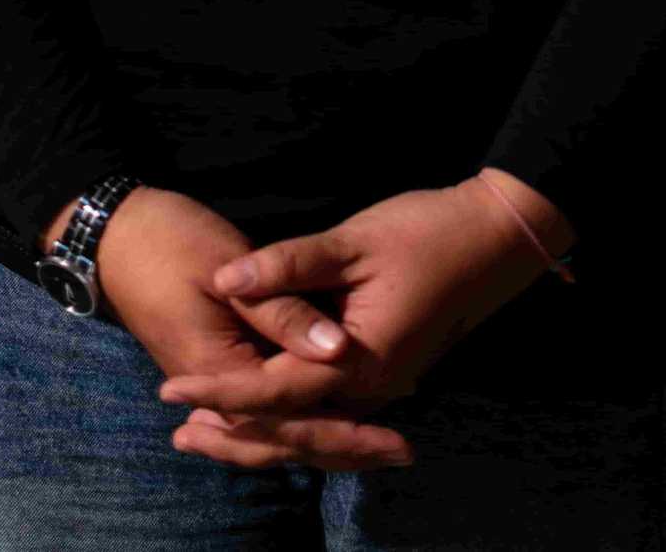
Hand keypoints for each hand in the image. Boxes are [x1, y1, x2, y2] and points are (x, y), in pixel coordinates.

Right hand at [41, 186, 412, 473]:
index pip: (291, 418)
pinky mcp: (212, 362)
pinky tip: (320, 416)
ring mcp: (211, 378)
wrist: (113, 234)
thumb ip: (282, 312)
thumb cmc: (168, 242)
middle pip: (284, 435)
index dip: (347, 432)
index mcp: (221, 371)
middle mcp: (216, 389)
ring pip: (271, 427)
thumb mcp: (227, 269)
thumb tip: (336, 350)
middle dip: (344, 446)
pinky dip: (293, 418)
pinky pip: (260, 407)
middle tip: (402, 452)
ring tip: (373, 445)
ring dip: (321, 436)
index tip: (397, 441)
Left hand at [156, 170, 573, 469]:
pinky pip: (329, 411)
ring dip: (259, 431)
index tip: (170, 388)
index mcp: (359, 363)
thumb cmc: (426, 232)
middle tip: (177, 433)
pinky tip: (261, 404)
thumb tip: (225, 278)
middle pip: (290, 431)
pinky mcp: (385, 370)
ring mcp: (381, 385)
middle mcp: (370, 389)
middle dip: (233, 433)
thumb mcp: (353, 241)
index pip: (273, 393)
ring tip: (205, 429)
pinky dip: (290, 416)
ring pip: (310, 428)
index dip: (219, 390)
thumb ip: (288, 266)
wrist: (496, 238)